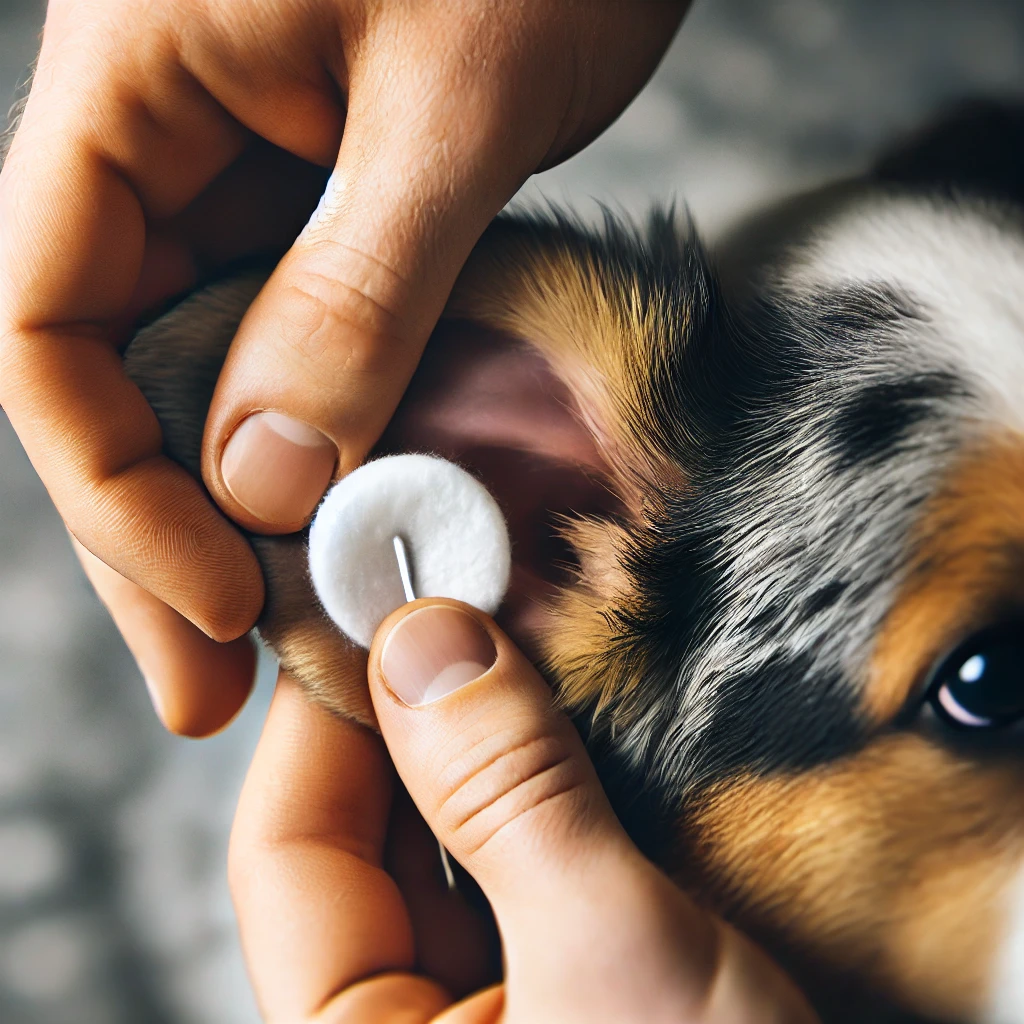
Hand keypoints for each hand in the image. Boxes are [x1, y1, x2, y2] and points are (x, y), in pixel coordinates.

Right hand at [0, 0, 687, 736]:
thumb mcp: (450, 107)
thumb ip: (352, 290)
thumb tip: (264, 479)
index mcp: (131, 93)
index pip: (44, 329)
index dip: (116, 490)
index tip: (220, 601)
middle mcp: (159, 148)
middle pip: (113, 380)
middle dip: (161, 536)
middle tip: (214, 685)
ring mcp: (239, 184)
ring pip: (203, 377)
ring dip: (238, 507)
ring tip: (281, 635)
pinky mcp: (323, 212)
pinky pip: (291, 345)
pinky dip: (313, 441)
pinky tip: (342, 521)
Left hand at [229, 599, 818, 1022]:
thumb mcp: (613, 962)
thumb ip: (507, 797)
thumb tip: (423, 640)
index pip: (289, 852)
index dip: (325, 715)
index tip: (370, 602)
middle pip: (375, 832)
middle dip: (412, 708)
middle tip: (459, 593)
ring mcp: (500, 1001)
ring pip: (456, 833)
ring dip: (486, 730)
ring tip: (515, 628)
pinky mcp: (579, 974)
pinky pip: (532, 853)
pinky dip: (548, 772)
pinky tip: (571, 704)